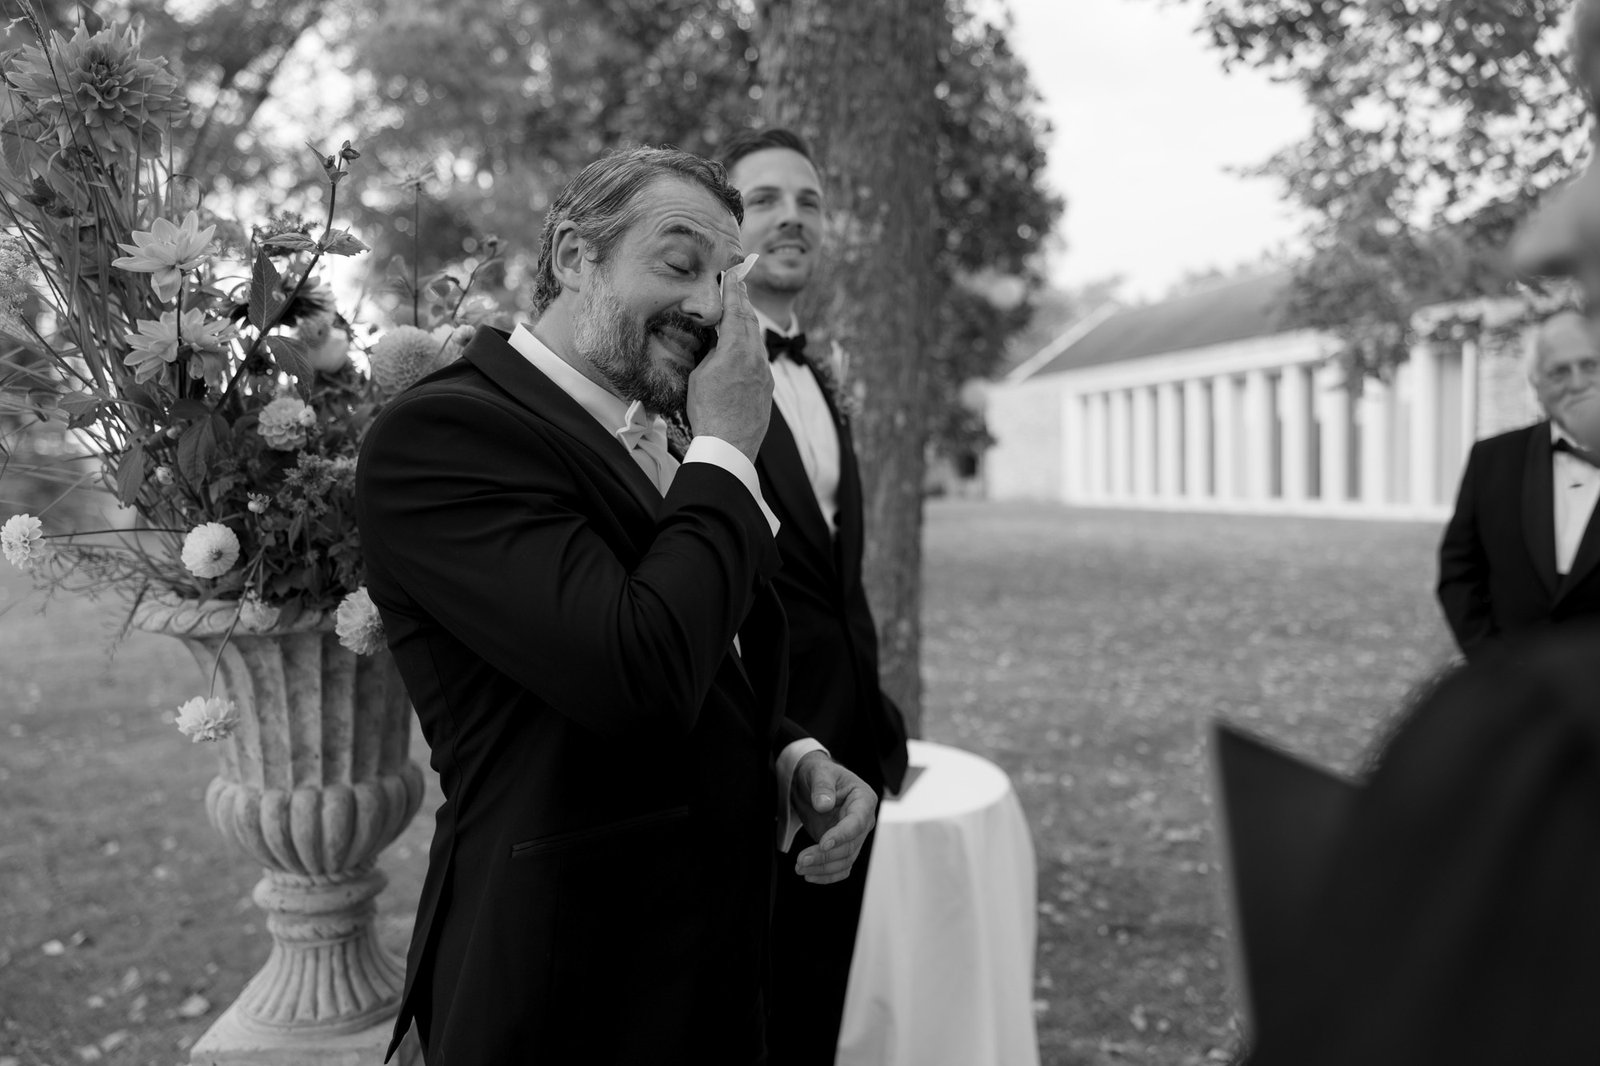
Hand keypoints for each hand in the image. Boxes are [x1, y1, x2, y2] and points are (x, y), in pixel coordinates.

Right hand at [686, 256, 770, 461]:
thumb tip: (717, 340)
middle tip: (739, 283)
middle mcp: (755, 358)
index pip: (735, 312)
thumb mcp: (700, 376)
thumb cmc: (708, 413)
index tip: (733, 273)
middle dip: (743, 301)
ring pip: (756, 340)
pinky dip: (751, 345)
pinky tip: (745, 346)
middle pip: (750, 322)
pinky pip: (760, 359)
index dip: (733, 290)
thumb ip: (712, 352)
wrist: (730, 446)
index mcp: (736, 350)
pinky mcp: (768, 388)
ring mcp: (764, 374)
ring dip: (748, 323)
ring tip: (740, 311)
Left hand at [791, 751, 877, 884]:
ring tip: (800, 868)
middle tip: (801, 860)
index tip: (822, 843)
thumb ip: (822, 786)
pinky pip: (841, 866)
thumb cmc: (819, 773)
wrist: (812, 783)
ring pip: (845, 860)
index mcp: (864, 800)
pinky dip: (827, 875)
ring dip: (823, 868)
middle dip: (825, 856)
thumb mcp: (819, 772)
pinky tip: (810, 875)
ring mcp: (854, 836)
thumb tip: (824, 805)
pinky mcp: (843, 847)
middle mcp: (863, 821)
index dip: (841, 835)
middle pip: (850, 846)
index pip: (856, 822)